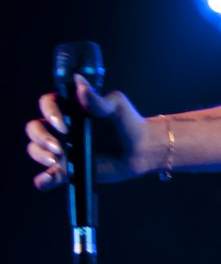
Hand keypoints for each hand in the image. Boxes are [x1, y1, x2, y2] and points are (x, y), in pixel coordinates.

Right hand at [25, 74, 155, 190]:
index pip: (48, 104)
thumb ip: (96, 99)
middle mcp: (62, 129)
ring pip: (36, 150)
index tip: (64, 124)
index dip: (49, 113)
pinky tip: (46, 180)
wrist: (142, 149)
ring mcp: (63, 149)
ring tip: (58, 159)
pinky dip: (42, 180)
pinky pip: (47, 177)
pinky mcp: (67, 169)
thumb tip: (79, 83)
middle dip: (41, 136)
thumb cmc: (129, 122)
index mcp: (72, 109)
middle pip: (35, 128)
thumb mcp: (116, 106)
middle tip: (59, 146)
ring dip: (40, 155)